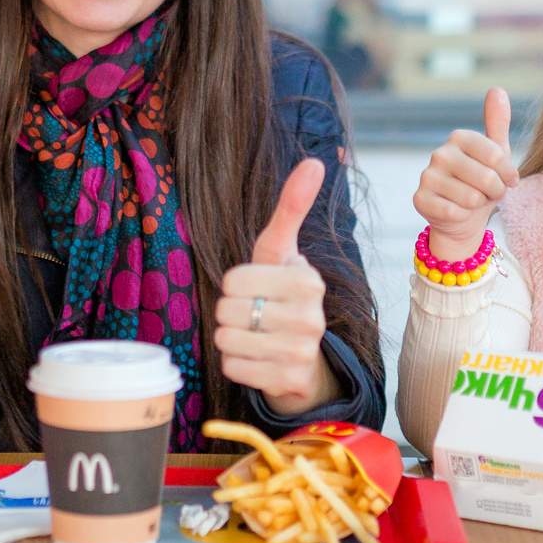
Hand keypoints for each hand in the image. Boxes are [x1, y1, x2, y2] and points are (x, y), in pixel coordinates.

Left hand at [215, 158, 334, 416]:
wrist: (305, 358)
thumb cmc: (282, 295)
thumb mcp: (281, 252)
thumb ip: (291, 207)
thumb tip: (315, 162)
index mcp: (307, 279)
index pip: (232, 279)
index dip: (234, 285)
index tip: (256, 289)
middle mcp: (311, 315)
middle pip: (227, 310)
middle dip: (230, 313)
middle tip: (254, 315)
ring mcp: (303, 351)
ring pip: (227, 339)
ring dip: (231, 339)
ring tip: (255, 337)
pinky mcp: (290, 381)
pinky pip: (233, 367)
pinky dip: (236, 364)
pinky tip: (258, 360)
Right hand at [413, 87, 517, 261]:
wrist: (463, 218)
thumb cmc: (483, 184)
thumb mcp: (497, 153)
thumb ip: (497, 123)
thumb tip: (497, 89)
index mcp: (459, 137)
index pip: (498, 157)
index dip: (508, 175)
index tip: (506, 179)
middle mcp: (440, 153)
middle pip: (486, 178)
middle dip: (495, 192)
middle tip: (489, 193)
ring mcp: (427, 176)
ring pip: (471, 198)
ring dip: (479, 206)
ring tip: (473, 202)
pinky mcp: (419, 199)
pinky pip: (455, 212)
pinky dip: (463, 217)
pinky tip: (457, 212)